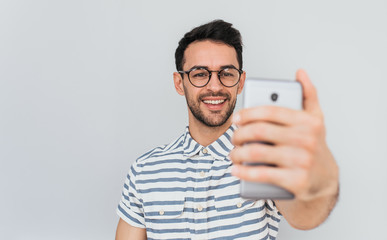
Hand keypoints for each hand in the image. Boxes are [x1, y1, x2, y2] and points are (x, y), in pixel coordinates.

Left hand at [230, 70, 338, 200]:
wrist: (325, 180)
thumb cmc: (314, 145)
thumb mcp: (316, 119)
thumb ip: (308, 95)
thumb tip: (300, 72)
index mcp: (308, 121)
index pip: (270, 111)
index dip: (248, 114)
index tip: (236, 119)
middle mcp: (306, 139)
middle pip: (259, 131)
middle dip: (239, 134)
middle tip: (233, 138)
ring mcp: (301, 161)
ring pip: (257, 152)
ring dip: (237, 153)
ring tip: (233, 154)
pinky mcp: (296, 181)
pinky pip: (262, 174)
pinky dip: (244, 172)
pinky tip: (235, 170)